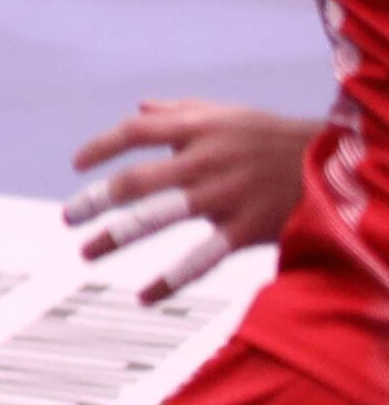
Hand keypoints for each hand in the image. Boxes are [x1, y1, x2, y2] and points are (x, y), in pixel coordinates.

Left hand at [67, 100, 321, 299]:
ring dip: (117, 237)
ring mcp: (225, 196)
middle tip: (69, 218)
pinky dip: (171, 280)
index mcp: (200, 129)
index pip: (136, 132)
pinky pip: (201, 258)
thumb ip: (181, 111)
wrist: (335, 166)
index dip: (101, 146)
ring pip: (159, 218)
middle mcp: (207, 161)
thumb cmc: (274, 139)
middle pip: (137, 181)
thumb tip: (138, 108)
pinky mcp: (246, 229)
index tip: (77, 165)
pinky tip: (145, 296)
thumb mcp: (230, 115)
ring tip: (87, 252)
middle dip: (97, 200)